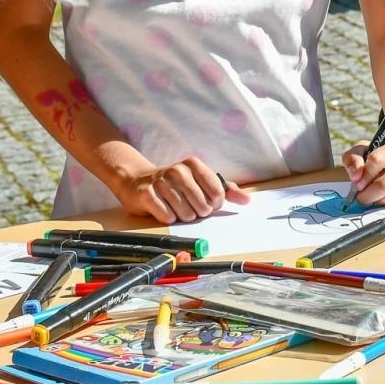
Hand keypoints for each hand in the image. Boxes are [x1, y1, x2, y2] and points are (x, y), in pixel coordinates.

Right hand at [111, 157, 250, 223]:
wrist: (137, 181)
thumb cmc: (175, 184)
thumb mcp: (200, 182)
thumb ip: (225, 190)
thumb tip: (247, 201)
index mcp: (193, 164)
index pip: (217, 193)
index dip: (214, 204)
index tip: (206, 201)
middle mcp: (178, 170)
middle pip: (202, 206)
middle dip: (198, 213)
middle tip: (189, 207)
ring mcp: (161, 181)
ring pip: (185, 214)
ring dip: (183, 217)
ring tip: (177, 208)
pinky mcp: (147, 194)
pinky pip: (167, 217)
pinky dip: (168, 219)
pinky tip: (164, 210)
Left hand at [341, 136, 384, 206]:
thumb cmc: (384, 152)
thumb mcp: (366, 148)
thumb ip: (353, 158)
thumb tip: (355, 177)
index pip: (376, 161)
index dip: (363, 175)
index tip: (357, 183)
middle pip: (383, 184)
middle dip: (366, 195)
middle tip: (360, 196)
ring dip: (375, 199)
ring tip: (372, 192)